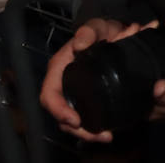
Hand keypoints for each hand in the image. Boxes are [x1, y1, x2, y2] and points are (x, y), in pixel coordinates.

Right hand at [40, 18, 150, 141]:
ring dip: (86, 133)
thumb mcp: (97, 27)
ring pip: (71, 120)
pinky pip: (82, 117)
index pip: (49, 94)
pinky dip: (92, 127)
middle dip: (76, 129)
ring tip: (107, 136)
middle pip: (60, 114)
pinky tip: (108, 132)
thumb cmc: (101, 31)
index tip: (76, 120)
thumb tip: (80, 44)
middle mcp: (62, 83)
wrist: (116, 33)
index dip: (58, 110)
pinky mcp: (83, 98)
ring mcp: (72, 92)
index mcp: (59, 68)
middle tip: (100, 135)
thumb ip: (89, 31)